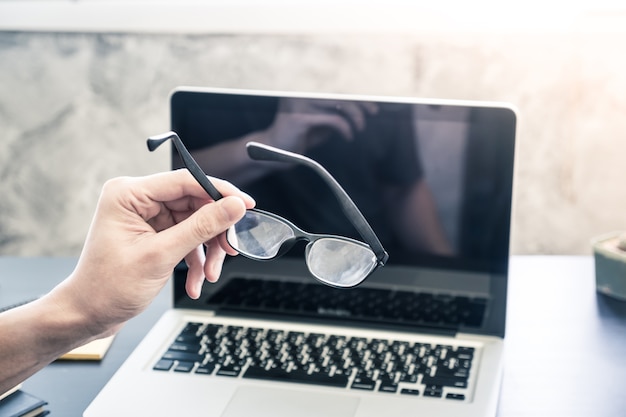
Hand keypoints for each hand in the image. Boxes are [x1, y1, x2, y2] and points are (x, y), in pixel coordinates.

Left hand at [52, 169, 254, 336]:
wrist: (88, 315)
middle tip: (231, 249)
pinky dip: (196, 258)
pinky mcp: (154, 233)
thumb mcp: (161, 255)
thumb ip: (201, 227)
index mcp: (129, 193)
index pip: (186, 181)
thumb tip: (233, 206)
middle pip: (195, 203)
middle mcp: (137, 200)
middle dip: (214, 231)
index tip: (246, 205)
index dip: (220, 192)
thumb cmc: (108, 287)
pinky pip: (187, 237)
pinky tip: (196, 280)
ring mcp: (146, 217)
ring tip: (210, 273)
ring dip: (207, 250)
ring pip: (195, 222)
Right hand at [263, 98, 378, 153]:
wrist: (275, 152)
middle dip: (360, 101)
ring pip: (338, 103)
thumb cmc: (299, 136)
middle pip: (339, 91)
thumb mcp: (321, 121)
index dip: (355, 92)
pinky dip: (345, 128)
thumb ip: (335, 111)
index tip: (371, 101)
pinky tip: (349, 136)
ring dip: (355, 116)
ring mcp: (299, 102)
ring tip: (360, 127)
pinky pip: (332, 120)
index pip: (336, 85)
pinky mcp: (300, 118)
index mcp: (305, 87)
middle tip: (374, 111)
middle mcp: (301, 91)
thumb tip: (362, 104)